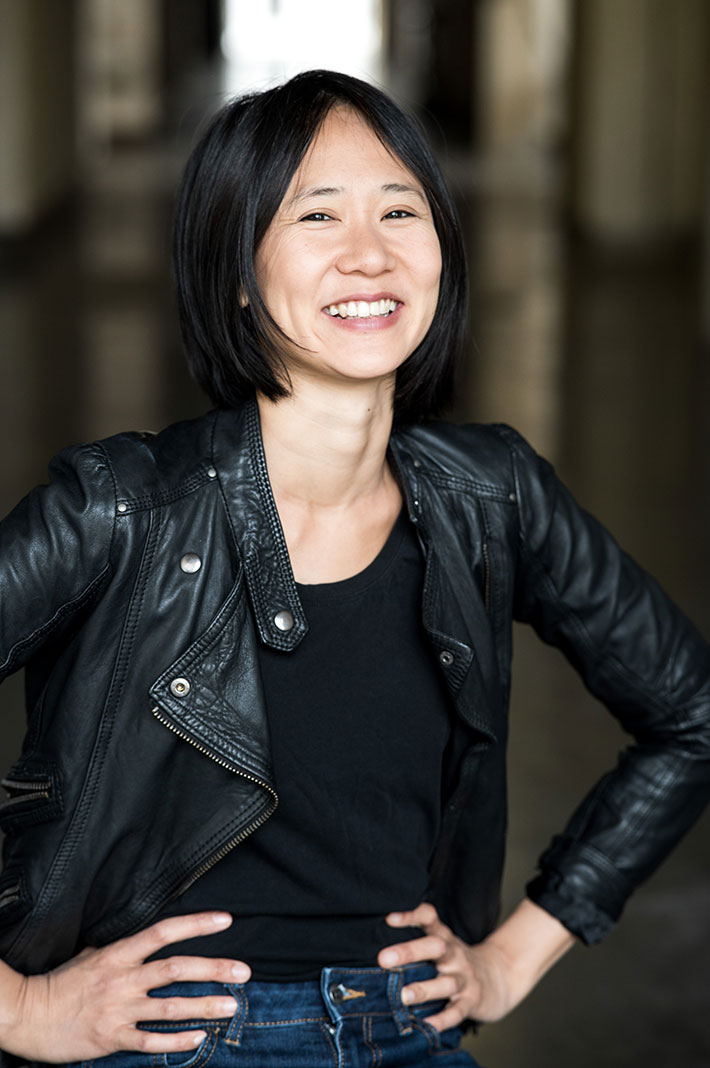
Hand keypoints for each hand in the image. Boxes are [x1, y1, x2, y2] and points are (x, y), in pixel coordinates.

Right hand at [0, 911, 249, 1062]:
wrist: (27, 1016)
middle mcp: (122, 979)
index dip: (196, 925)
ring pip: (170, 1007)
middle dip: (213, 969)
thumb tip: (145, 942)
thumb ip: (121, 951)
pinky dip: (176, 1041)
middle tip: (244, 971)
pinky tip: (198, 1039)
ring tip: (231, 1005)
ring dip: (204, 1006)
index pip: (164, 933)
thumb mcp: (90, 955)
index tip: (226, 920)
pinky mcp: (111, 1039)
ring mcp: (118, 1010)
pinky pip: (150, 1040)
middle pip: (176, 970)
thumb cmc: (60, 984)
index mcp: (118, 954)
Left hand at [377, 899, 574, 1031]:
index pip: (429, 918)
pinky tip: (426, 1025)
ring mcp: (465, 978)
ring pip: (446, 983)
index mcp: (445, 937)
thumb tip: (375, 941)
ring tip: (403, 996)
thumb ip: (417, 940)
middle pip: (436, 947)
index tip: (388, 918)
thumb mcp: (443, 944)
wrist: (499, 978)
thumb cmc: (458, 961)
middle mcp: (455, 955)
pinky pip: (457, 1011)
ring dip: (424, 989)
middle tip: (384, 959)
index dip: (410, 915)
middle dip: (409, 952)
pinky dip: (442, 1020)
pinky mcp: (472, 1002)